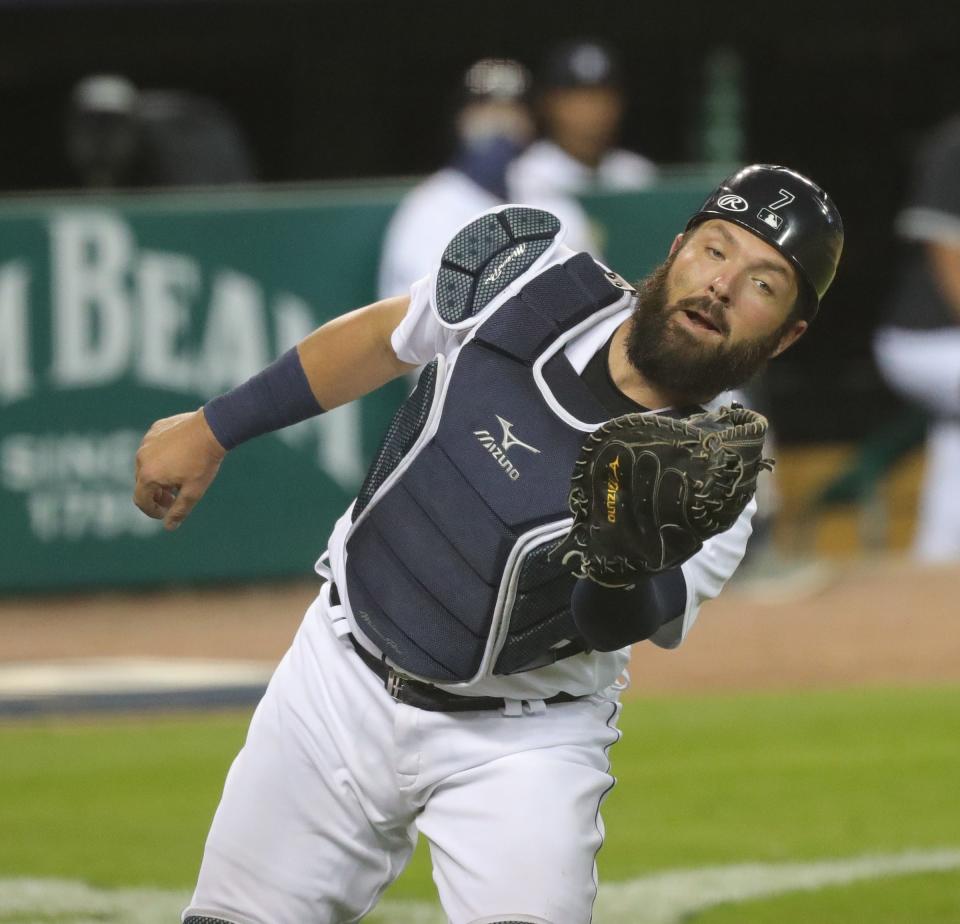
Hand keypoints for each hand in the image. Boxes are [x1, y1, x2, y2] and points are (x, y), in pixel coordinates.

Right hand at [133, 409, 226, 530]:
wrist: (213, 428)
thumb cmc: (203, 462)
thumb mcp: (193, 491)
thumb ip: (179, 510)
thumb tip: (169, 527)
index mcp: (148, 475)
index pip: (141, 500)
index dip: (153, 511)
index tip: (166, 513)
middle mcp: (142, 457)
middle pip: (143, 483)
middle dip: (158, 494)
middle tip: (176, 497)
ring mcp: (147, 441)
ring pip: (148, 464)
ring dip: (159, 476)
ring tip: (180, 478)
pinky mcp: (155, 430)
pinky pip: (154, 448)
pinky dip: (162, 457)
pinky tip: (182, 457)